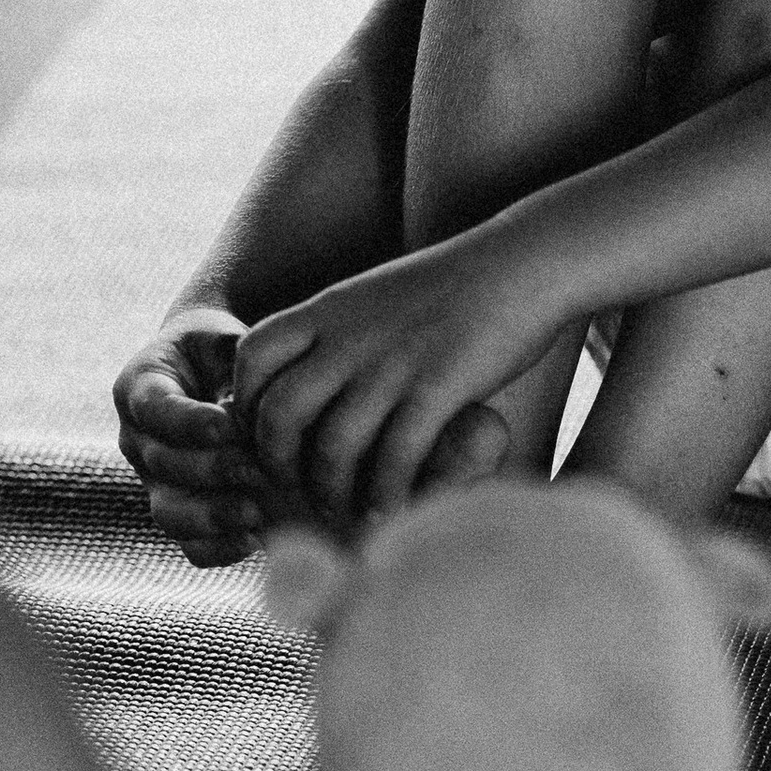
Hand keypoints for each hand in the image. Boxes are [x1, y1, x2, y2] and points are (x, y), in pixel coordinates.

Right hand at [115, 310, 269, 562]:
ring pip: (169, 513)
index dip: (191, 423)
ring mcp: (154, 482)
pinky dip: (220, 549)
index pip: (155, 409)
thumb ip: (233, 371)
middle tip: (258, 469)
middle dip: (213, 470)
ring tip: (256, 513)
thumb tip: (249, 421)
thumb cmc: (220, 352)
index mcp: (139, 388)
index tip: (231, 426)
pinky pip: (189, 545)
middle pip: (163, 465)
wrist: (209, 371)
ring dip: (213, 517)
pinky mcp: (180, 513)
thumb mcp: (224, 341)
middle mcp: (138, 440)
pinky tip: (256, 541)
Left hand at [232, 230, 563, 527]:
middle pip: (280, 413)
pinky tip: (393, 506)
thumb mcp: (375, 295)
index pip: (251, 357)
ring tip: (345, 509)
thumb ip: (336, 333)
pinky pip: (395, 457)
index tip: (268, 436)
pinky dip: (388, 492)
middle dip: (280, 464)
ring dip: (333, 490)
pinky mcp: (438, 386)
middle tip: (297, 488)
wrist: (524, 261)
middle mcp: (349, 336)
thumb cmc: (454, 287)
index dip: (247, 405)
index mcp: (328, 310)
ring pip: (333, 446)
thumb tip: (309, 378)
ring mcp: (392, 362)